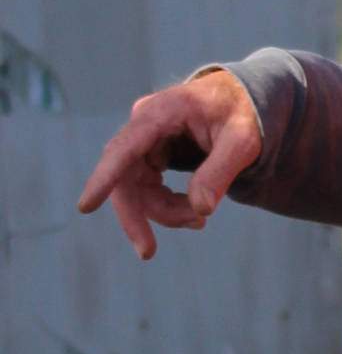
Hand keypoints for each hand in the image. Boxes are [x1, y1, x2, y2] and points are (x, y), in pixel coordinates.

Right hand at [77, 68, 262, 260]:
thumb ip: (220, 172)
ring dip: (164, 212)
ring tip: (200, 220)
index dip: (105, 178)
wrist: (240, 101)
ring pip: (136, 188)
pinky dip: (168, 206)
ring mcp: (144, 141)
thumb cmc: (242, 116)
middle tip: (147, 252)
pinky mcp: (150, 155)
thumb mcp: (242, 142)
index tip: (85, 206)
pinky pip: (147, 189)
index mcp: (162, 113)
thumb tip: (201, 210)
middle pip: (124, 177)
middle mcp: (144, 125)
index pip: (125, 148)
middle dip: (136, 216)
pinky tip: (195, 212)